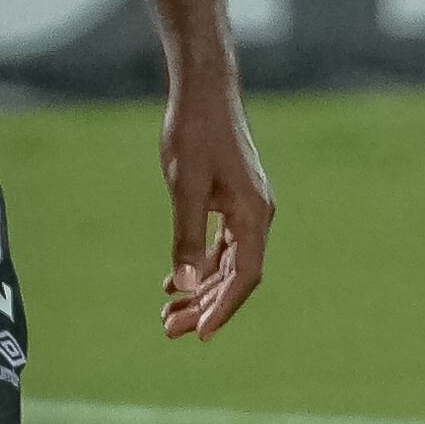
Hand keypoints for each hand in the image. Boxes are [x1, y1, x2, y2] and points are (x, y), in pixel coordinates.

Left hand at [160, 65, 274, 340]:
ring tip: (167, 314)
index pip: (244, 276)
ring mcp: (246, 208)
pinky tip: (173, 282)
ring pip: (227, 263)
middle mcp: (257, 215)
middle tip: (168, 330)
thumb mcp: (185, 185)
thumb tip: (183, 284)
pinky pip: (221, 245)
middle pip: (235, 276)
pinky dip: (200, 265)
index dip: (223, 308)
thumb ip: (186, 235)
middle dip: (205, 306)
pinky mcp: (233, 200)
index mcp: (253, 214)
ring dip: (200, 290)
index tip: (199, 333)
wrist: (204, 90)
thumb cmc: (195, 132)